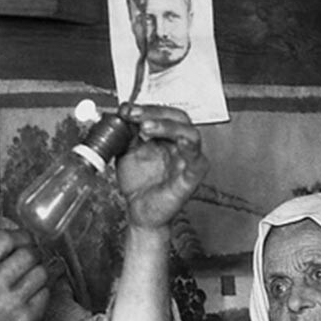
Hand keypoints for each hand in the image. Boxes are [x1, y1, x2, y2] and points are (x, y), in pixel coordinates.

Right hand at [0, 226, 49, 320]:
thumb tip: (20, 236)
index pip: (4, 239)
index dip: (20, 235)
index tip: (25, 238)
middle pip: (28, 253)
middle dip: (34, 252)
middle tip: (32, 256)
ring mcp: (11, 304)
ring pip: (42, 272)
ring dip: (41, 269)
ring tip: (33, 273)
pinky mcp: (26, 319)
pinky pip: (46, 293)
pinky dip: (43, 289)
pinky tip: (34, 291)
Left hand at [114, 103, 208, 230]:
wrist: (138, 211)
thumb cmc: (138, 183)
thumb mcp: (126, 151)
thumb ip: (127, 133)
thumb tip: (123, 112)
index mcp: (167, 136)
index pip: (164, 113)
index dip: (146, 108)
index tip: (126, 110)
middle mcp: (180, 145)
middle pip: (178, 117)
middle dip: (155, 113)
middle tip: (134, 115)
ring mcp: (188, 160)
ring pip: (190, 133)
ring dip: (168, 126)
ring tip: (146, 127)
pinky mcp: (192, 177)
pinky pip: (197, 160)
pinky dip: (190, 149)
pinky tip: (180, 143)